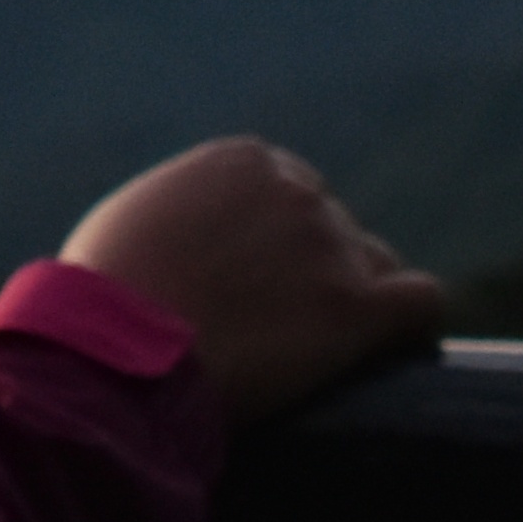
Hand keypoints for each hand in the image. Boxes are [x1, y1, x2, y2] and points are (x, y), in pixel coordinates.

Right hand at [59, 135, 444, 427]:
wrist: (112, 353)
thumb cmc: (100, 300)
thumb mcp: (132, 223)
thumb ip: (182, 216)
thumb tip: (189, 246)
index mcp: (242, 162)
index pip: (293, 193)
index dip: (280, 246)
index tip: (261, 289)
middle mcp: (297, 192)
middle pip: (336, 231)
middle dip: (316, 276)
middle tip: (281, 334)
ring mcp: (332, 248)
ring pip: (376, 270)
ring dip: (356, 306)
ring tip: (328, 359)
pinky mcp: (357, 309)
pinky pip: (422, 306)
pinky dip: (413, 331)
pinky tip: (397, 356)